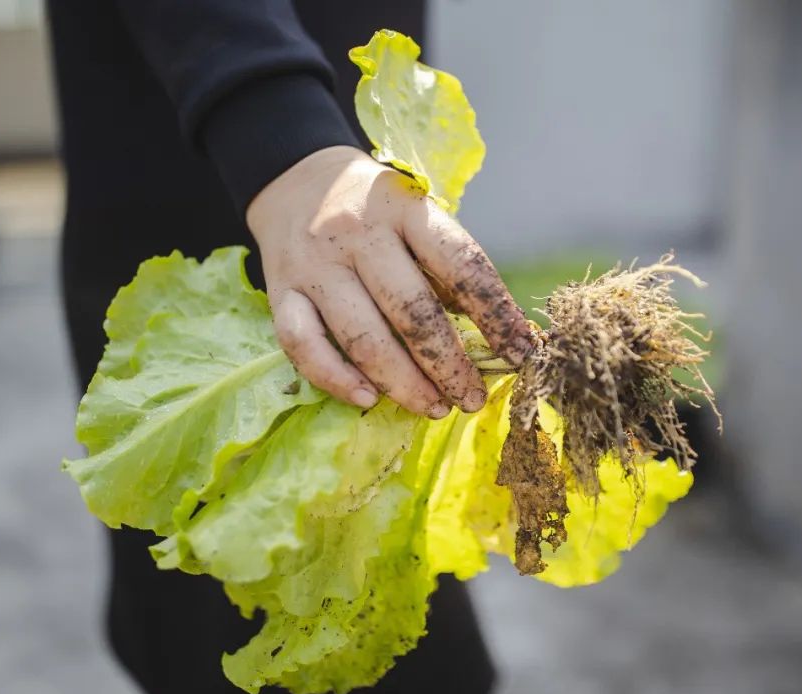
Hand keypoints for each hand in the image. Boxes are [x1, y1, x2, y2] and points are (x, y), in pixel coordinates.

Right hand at [247, 145, 532, 417]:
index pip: (461, 265)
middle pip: (412, 311)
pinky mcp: (280, 292)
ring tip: (435, 407)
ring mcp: (315, 265)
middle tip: (472, 397)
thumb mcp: (416, 216)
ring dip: (404, 383)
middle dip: (449, 364)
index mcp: (405, 209)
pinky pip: (305, 346)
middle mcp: (358, 234)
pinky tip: (368, 399)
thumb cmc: (375, 210)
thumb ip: (446, 268)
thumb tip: (497, 336)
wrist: (295, 178)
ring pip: (363, 338)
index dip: (495, 313)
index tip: (520, 351)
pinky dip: (336, 379)